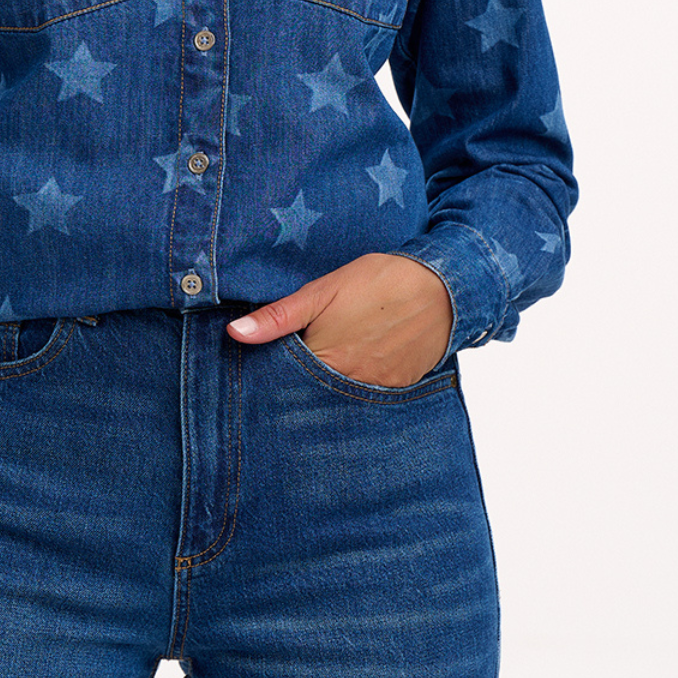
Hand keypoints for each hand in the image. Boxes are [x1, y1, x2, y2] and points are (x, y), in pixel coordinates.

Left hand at [226, 253, 452, 386]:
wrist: (442, 286)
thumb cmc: (378, 281)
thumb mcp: (323, 291)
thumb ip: (279, 317)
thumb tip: (235, 333)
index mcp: (326, 359)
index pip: (288, 381)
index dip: (276, 374)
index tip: (265, 370)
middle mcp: (350, 382)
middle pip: (315, 393)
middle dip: (303, 385)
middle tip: (301, 365)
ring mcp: (378, 389)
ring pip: (343, 396)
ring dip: (332, 386)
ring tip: (329, 365)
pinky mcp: (400, 387)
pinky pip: (372, 395)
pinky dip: (361, 384)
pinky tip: (359, 366)